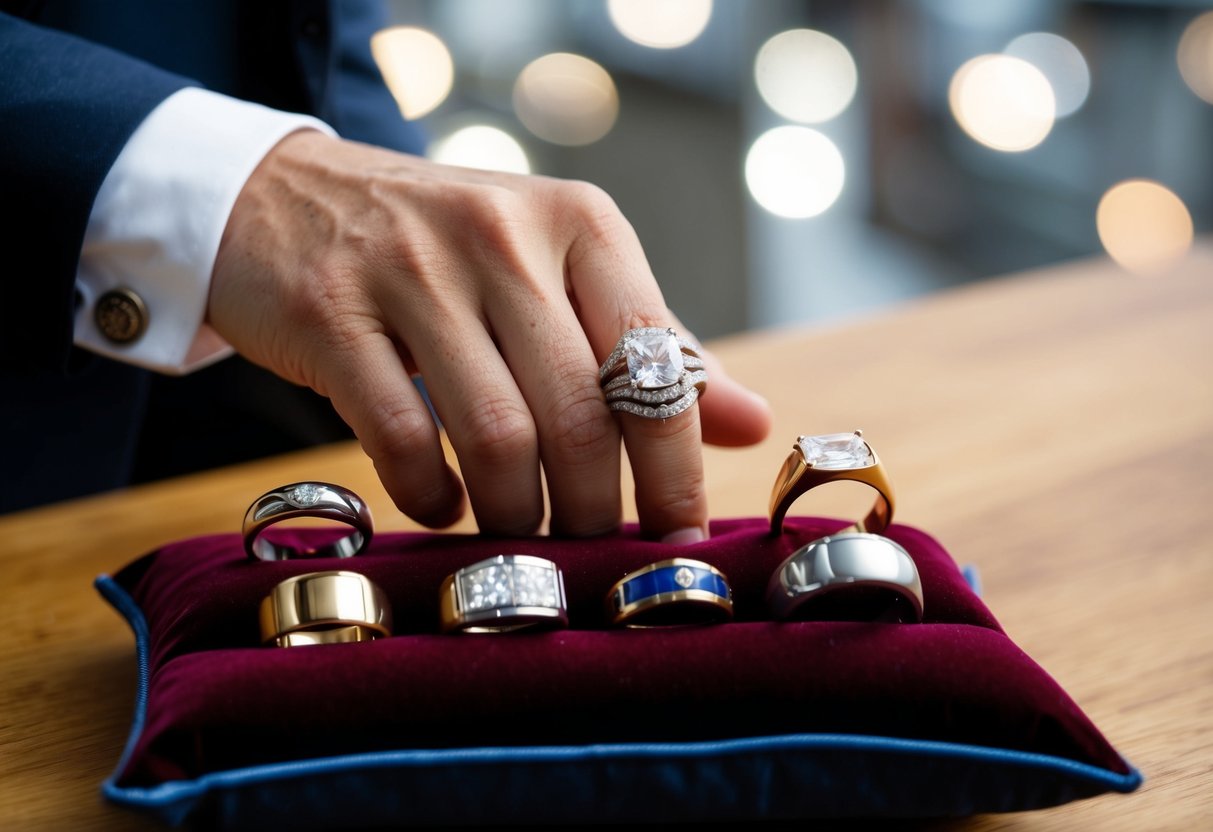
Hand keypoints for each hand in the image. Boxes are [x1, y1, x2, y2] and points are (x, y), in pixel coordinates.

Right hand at [209, 131, 770, 539]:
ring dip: (517, 513)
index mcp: (581, 223)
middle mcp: (504, 236)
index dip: (677, 467)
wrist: (284, 197)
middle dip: (595, 508)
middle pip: (581, 414)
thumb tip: (753, 424)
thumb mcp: (557, 271)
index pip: (654, 362)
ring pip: (497, 435)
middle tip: (589, 546)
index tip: (679, 537)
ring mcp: (412, 270)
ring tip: (520, 533)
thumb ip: (648, 346)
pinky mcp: (333, 312)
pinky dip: (431, 495)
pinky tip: (442, 504)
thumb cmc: (445, 248)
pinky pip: (400, 437)